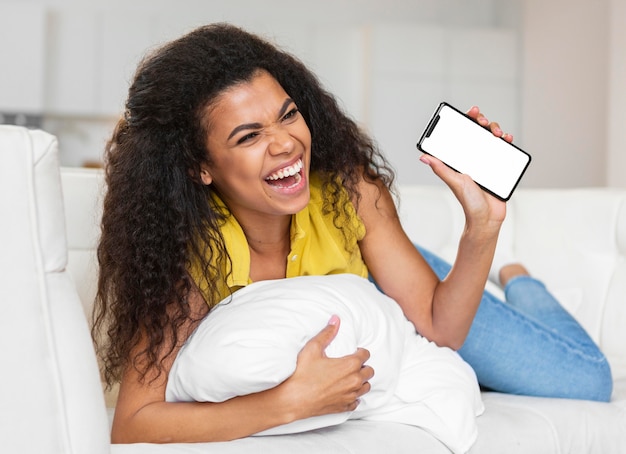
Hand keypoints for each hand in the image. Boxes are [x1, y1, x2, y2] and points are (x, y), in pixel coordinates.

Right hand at [280, 315, 373, 419]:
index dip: (359, 351)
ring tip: (349, 376)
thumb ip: (327, 333)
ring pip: (366, 386)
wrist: (294, 399)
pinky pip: (357, 401)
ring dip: (361, 380)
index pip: (366, 354)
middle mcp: (354, 381)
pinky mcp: (344, 407)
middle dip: (362, 366)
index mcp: (350, 365)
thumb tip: (336, 320)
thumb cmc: (303, 374)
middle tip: (350, 364)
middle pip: (369, 371)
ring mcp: (350, 395)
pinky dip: (353, 395)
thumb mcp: (313, 348)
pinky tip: (345, 391)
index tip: (353, 351)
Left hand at [419, 105, 507, 235]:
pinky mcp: (500, 168)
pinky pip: (505, 152)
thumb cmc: (469, 202)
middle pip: (479, 133)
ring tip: (498, 134)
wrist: (487, 219)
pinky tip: (508, 140)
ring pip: (493, 140)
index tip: (472, 112)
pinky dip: (507, 143)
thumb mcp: (455, 182)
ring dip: (496, 131)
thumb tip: (423, 156)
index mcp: (461, 159)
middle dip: (484, 123)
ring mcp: (488, 162)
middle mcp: (474, 158)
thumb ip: (441, 169)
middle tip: (484, 123)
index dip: (467, 120)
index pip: (463, 135)